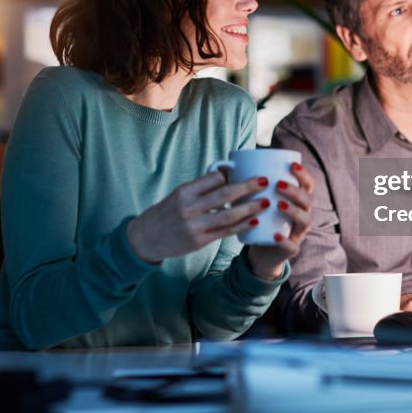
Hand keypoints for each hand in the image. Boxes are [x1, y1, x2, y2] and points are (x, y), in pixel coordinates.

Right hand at [127, 171, 267, 262]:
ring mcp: (194, 226)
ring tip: (266, 202)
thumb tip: (227, 174)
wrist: (145, 238)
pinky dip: (241, 226)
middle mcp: (189, 208)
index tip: (245, 170)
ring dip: (250, 208)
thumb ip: (200, 188)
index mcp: (184, 191)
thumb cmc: (165, 213)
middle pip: (225, 195)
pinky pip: (225, 232)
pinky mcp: (199, 241)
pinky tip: (254, 221)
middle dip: (248, 187)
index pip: (213, 178)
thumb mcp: (178, 195)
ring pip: (228, 215)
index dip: (231, 174)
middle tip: (265, 181)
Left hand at [247, 162, 314, 279]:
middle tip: (278, 184)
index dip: (303, 174)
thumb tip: (228, 165)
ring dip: (294, 211)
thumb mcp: (257, 201)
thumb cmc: (260, 220)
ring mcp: (298, 233)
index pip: (307, 185)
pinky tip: (275, 235)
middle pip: (308, 200)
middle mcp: (302, 215)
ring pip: (306, 220)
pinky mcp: (290, 249)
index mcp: (296, 201)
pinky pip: (293, 246)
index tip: (292, 165)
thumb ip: (249, 185)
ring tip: (278, 204)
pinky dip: (285, 240)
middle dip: (295, 190)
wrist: (261, 251)